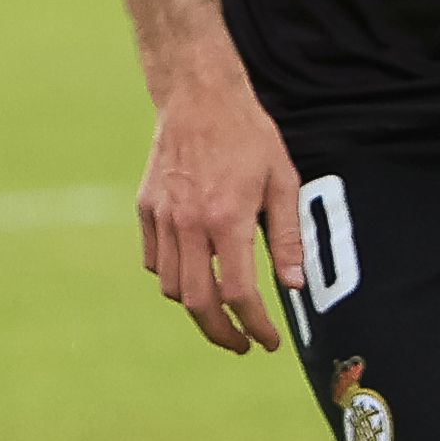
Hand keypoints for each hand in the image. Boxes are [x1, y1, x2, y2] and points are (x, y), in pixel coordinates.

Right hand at [137, 70, 303, 353]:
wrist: (198, 96)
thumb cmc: (248, 136)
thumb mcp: (282, 181)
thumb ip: (286, 237)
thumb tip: (294, 286)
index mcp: (227, 219)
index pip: (238, 293)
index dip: (255, 325)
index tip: (268, 341)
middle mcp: (189, 223)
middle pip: (197, 302)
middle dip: (220, 334)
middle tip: (240, 345)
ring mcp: (162, 217)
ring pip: (171, 287)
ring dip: (196, 308)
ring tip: (220, 310)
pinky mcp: (145, 208)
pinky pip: (154, 261)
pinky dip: (172, 277)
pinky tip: (194, 273)